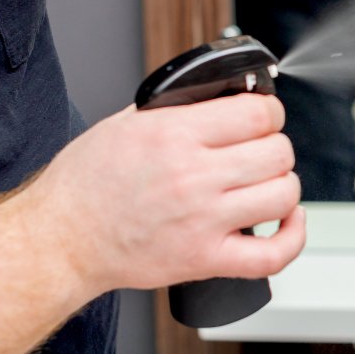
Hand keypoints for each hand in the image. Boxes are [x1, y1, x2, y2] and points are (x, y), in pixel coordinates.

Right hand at [24, 95, 304, 297]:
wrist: (61, 240)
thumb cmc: (87, 183)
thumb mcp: (127, 123)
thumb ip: (180, 107)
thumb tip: (227, 94)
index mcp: (174, 135)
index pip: (258, 113)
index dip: (270, 112)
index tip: (264, 117)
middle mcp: (193, 176)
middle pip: (278, 152)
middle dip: (275, 146)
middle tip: (258, 151)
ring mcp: (202, 220)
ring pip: (284, 194)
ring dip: (283, 186)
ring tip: (265, 184)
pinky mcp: (204, 259)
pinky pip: (273, 254)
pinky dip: (293, 236)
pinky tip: (287, 220)